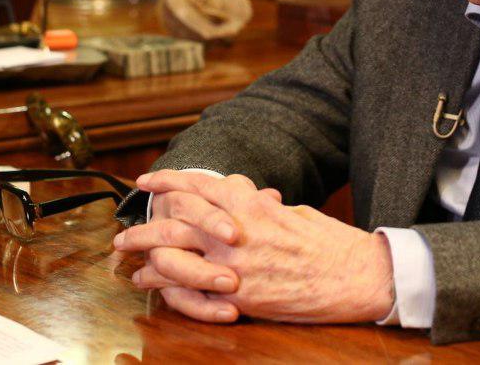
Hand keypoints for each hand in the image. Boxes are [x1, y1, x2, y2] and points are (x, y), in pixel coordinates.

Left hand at [124, 170, 394, 324]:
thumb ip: (261, 206)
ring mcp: (235, 267)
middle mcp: (237, 233)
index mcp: (252, 205)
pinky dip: (167, 286)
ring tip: (130, 260)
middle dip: (144, 225)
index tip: (146, 180)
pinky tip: (153, 285)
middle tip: (123, 229)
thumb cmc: (329, 242)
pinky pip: (191, 291)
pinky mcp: (240, 297)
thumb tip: (247, 199)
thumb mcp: (293, 212)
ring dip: (147, 257)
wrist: (356, 276)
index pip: (198, 186)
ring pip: (176, 257)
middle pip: (176, 222)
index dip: (168, 182)